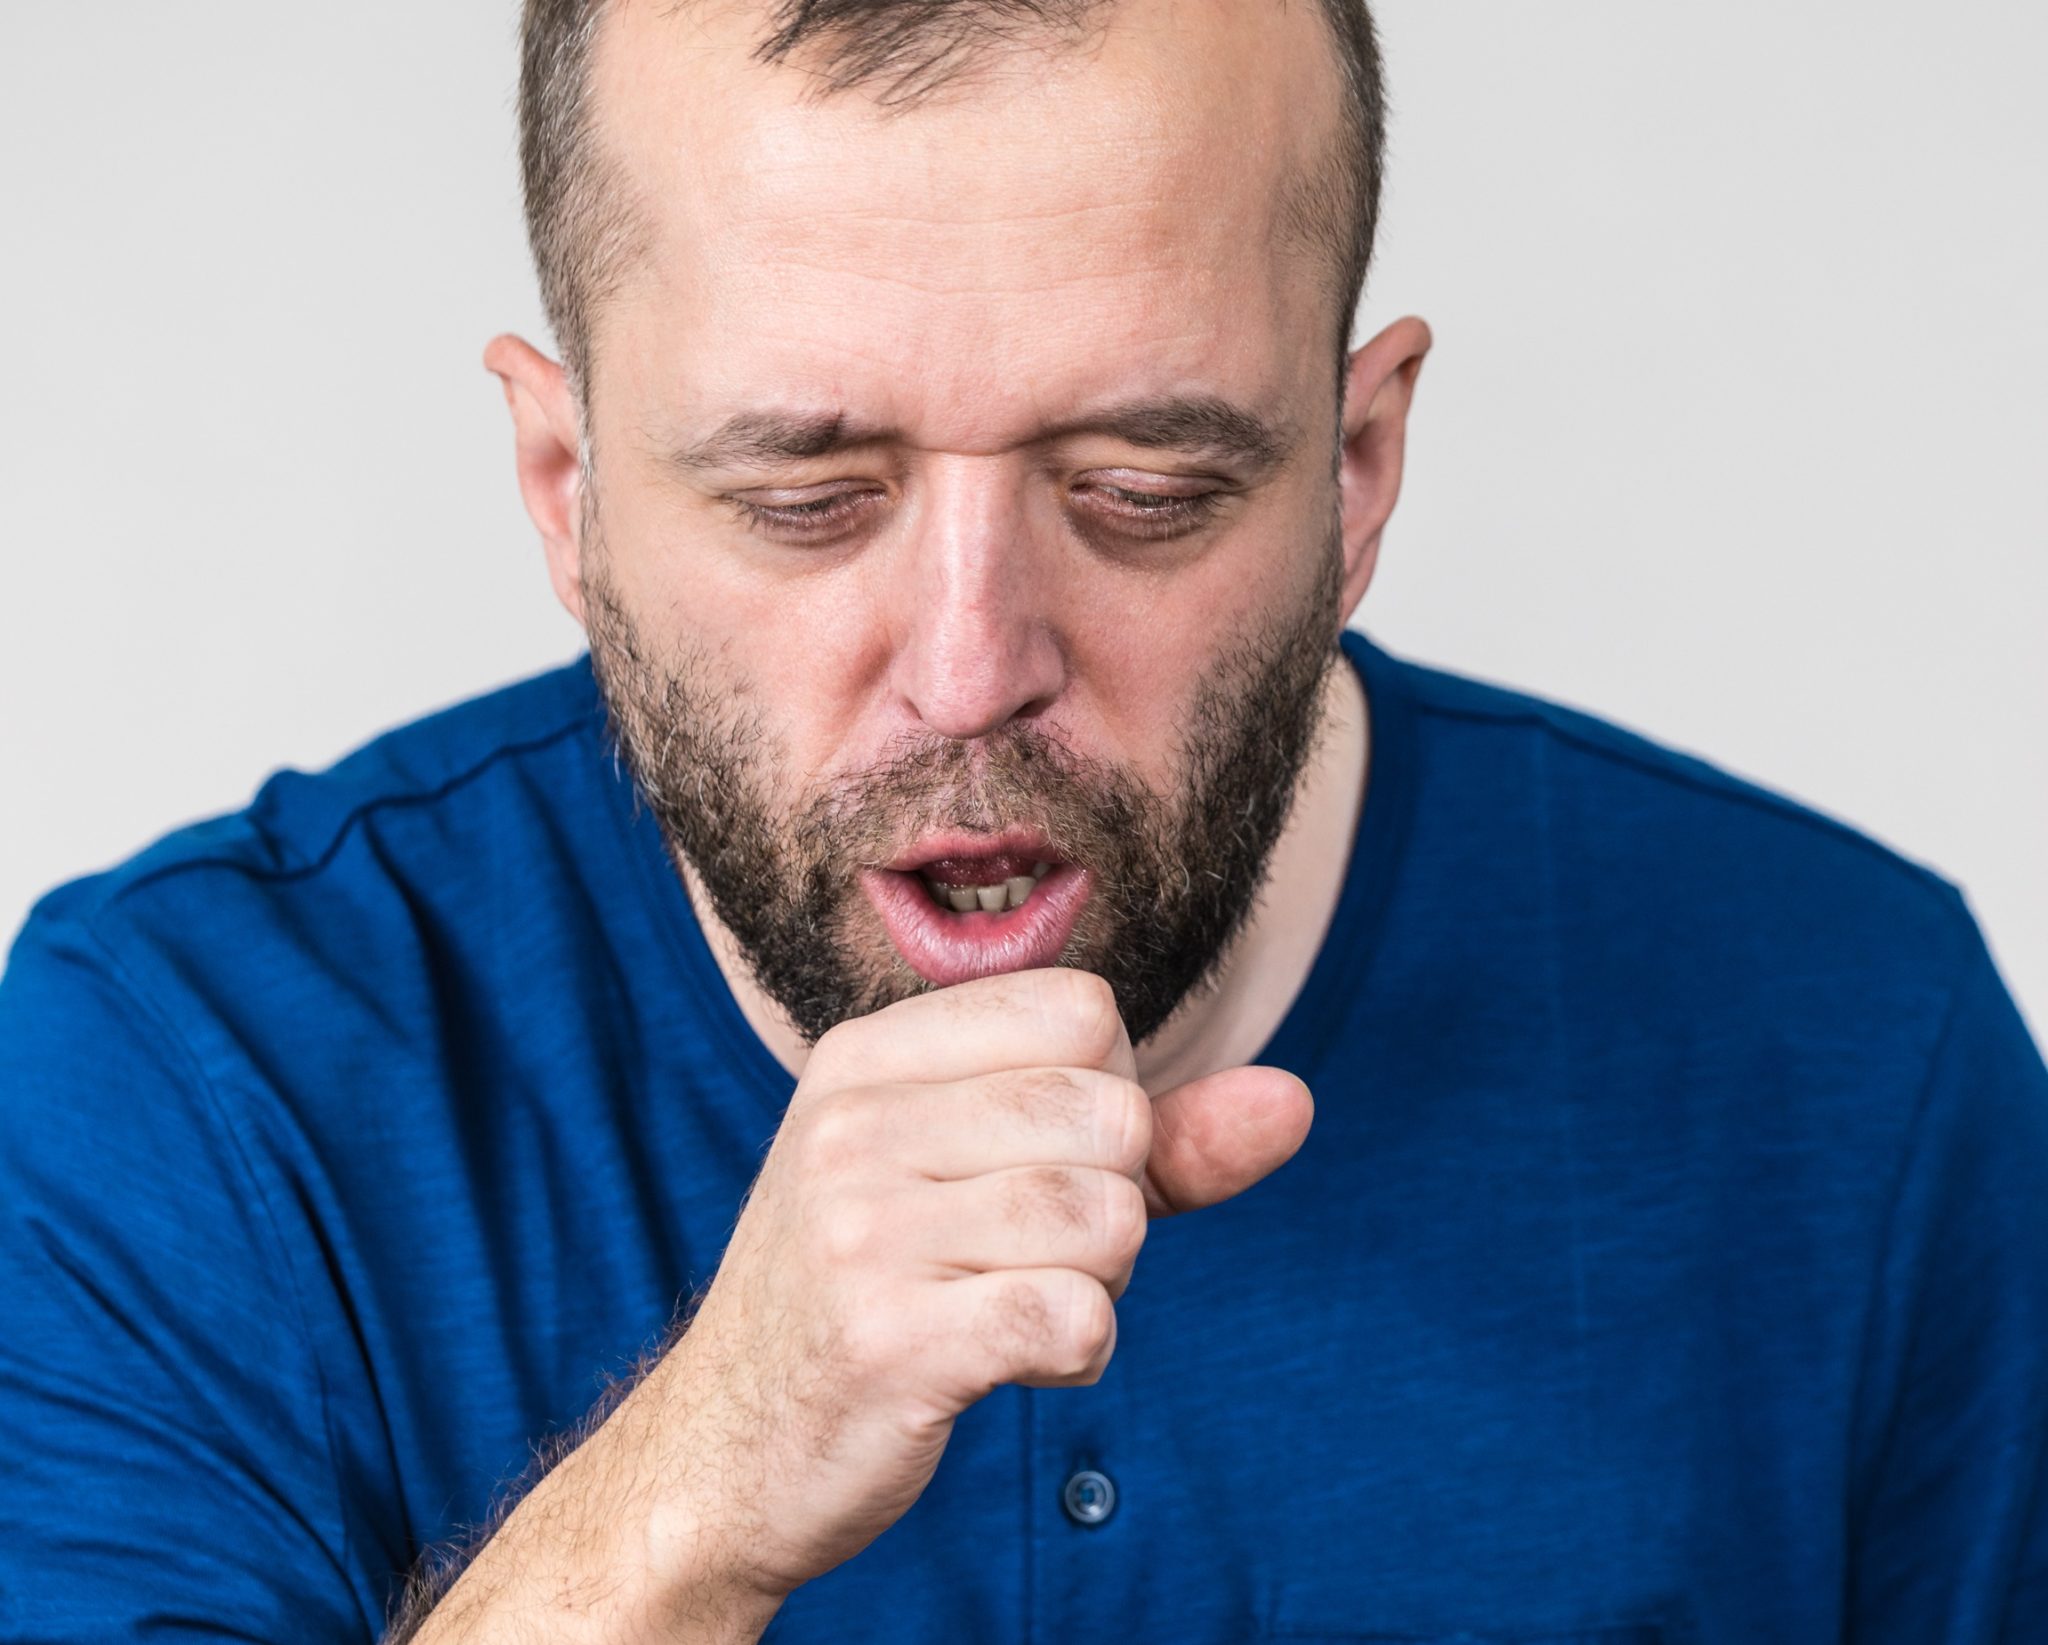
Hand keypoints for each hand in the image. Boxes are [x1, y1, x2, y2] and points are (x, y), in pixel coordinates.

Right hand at [649, 967, 1313, 1606]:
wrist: (725, 1450)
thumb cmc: (877, 1290)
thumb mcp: (978, 1176)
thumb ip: (1150, 1134)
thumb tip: (1294, 1100)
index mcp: (868, 1055)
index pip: (1083, 1009)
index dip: (1107, 1094)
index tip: (1037, 1160)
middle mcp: (854, 1124)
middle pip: (1111, 1111)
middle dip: (1113, 1197)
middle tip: (1025, 1249)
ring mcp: (860, 1230)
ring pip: (1106, 1216)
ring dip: (1099, 1280)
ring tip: (1012, 1301)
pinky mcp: (888, 1341)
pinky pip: (1079, 1317)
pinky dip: (1079, 1350)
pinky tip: (1011, 1357)